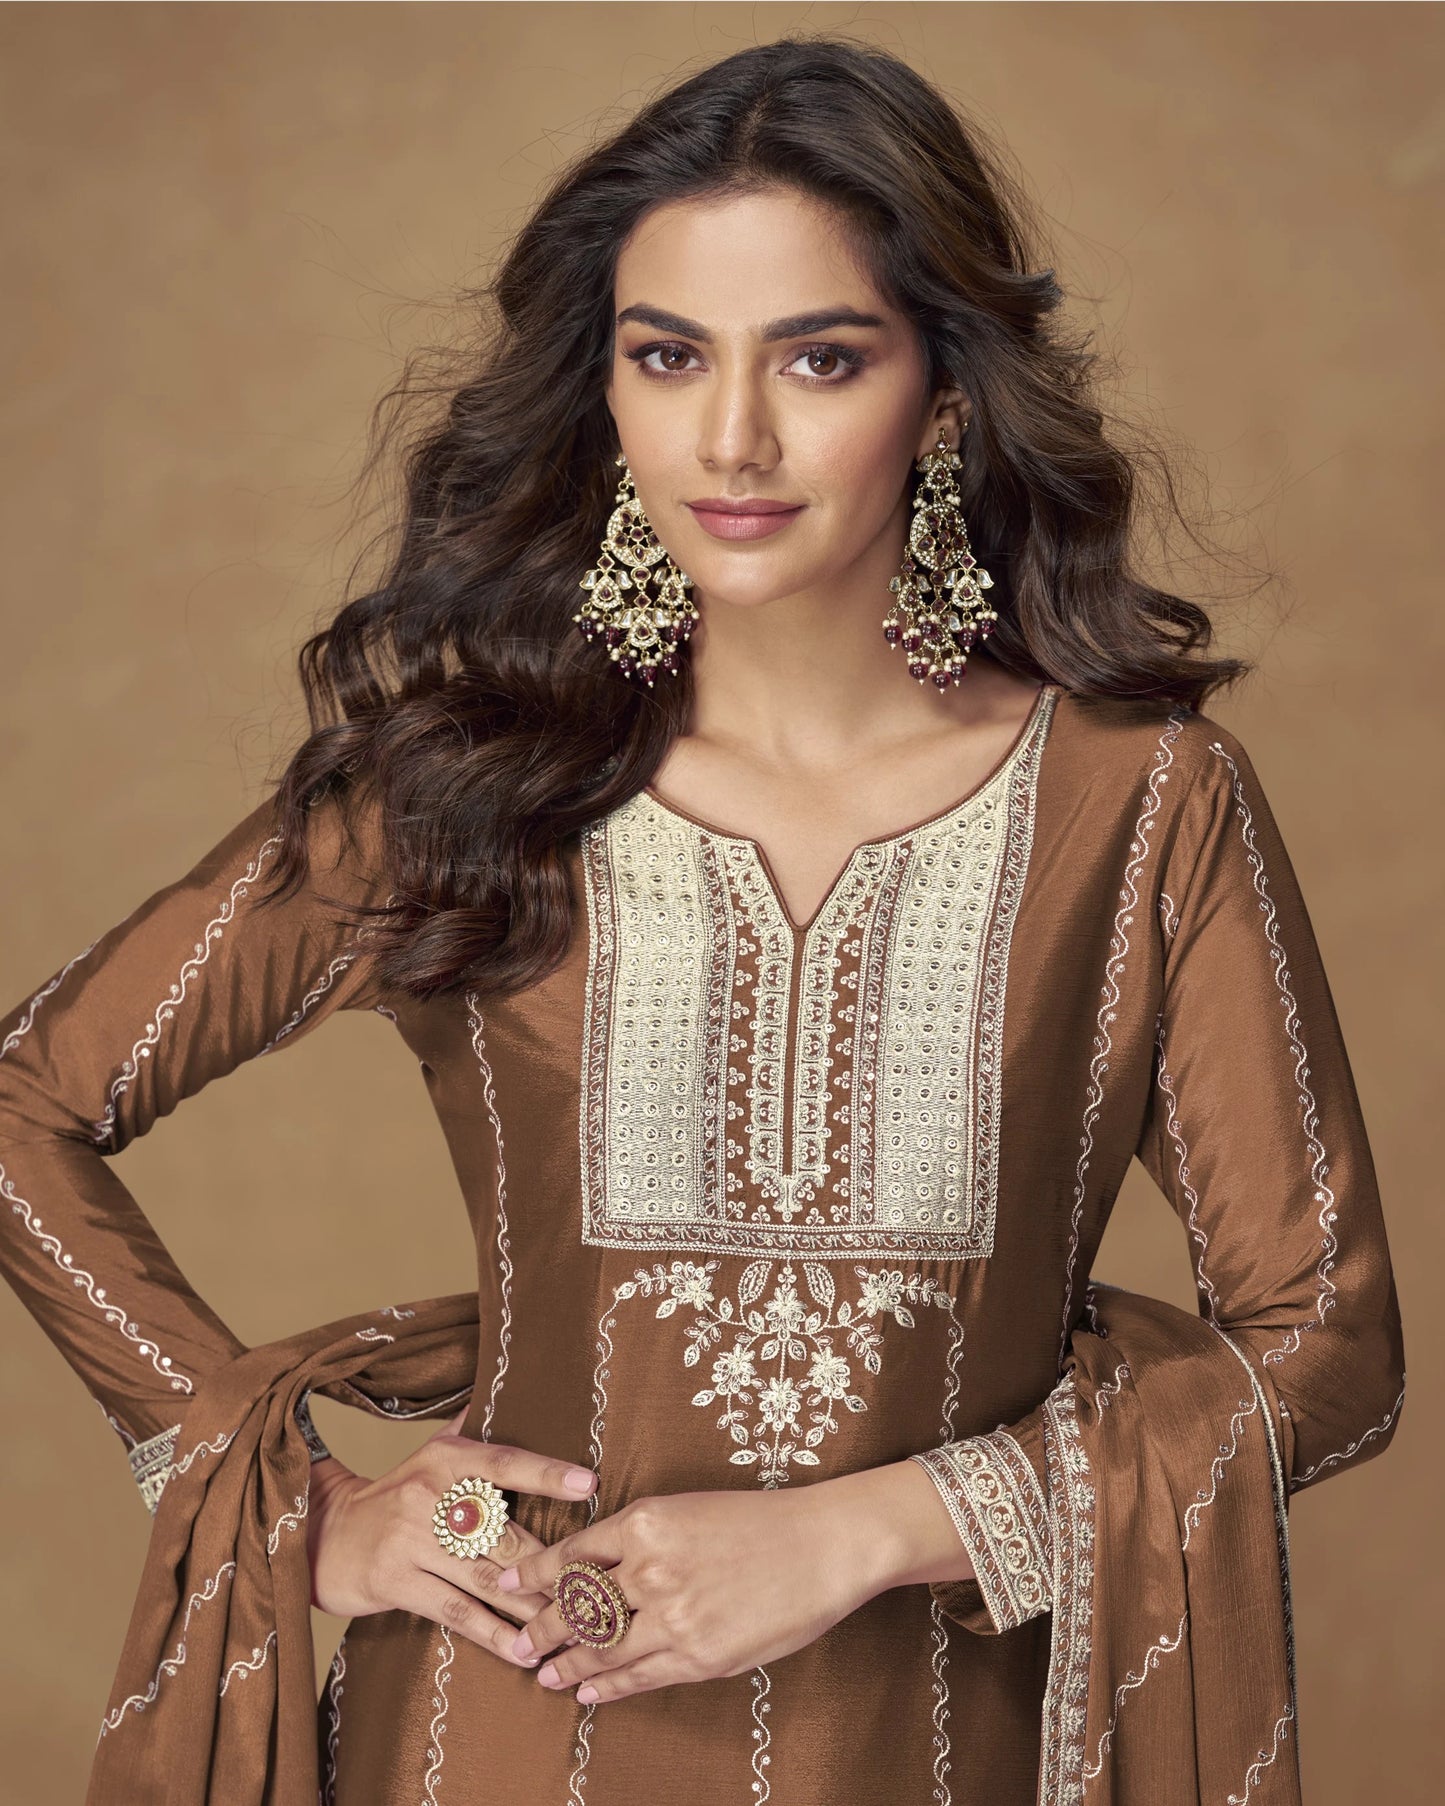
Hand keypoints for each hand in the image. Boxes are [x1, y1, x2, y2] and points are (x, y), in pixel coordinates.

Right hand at [304, 1408, 597, 1668]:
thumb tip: (503, 1388)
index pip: (504, 1463)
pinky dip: (493, 1634)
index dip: (547, 1473)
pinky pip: (457, 1611)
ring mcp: (410, 1541)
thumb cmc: (394, 1496)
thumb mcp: (427, 1453)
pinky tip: (521, 1652)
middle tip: (593, 1585)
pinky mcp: (396, 1582)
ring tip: (570, 1624)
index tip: (589, 1484)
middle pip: (504, 1532)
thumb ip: (467, 1428)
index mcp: (445, 1460)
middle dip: (551, 1563)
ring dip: (531, 1605)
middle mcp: (429, 1495)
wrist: (324, 1536)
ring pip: (487, 1577)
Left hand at [493, 1477, 900, 1704]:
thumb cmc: (761, 1520)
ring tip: (543, 1675)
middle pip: (577, 1607)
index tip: (507, 1585)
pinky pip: (639, 1676)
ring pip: (601, 1647)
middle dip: (541, 1628)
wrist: (823, 1545)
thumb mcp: (689, 1509)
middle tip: (516, 1643)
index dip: (535, 1574)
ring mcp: (673, 1617)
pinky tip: (587, 1691)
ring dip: (567, 1665)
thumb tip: (599, 1563)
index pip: (573, 1554)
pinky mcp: (699, 1655)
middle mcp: (650, 1568)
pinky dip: (608, 1686)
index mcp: (646, 1521)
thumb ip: (643, 1537)